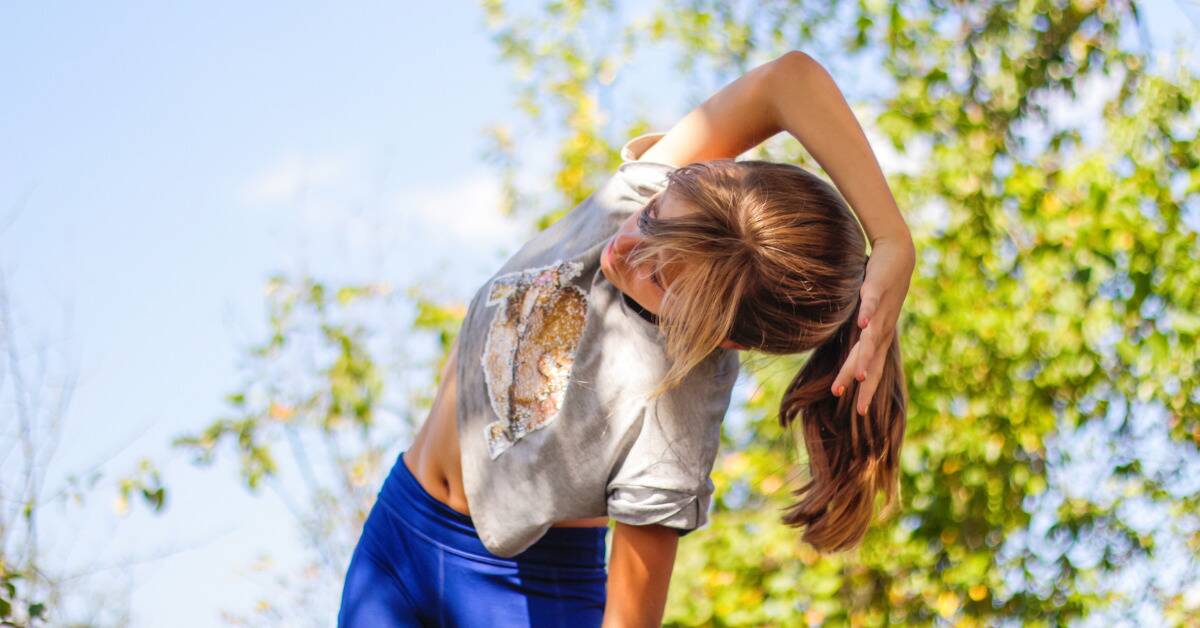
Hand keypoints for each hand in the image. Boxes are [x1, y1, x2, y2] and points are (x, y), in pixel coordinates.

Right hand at [831, 236, 915, 414]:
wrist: (898, 257)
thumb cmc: (880, 288)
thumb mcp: (869, 317)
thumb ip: (858, 334)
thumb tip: (849, 350)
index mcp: (879, 337)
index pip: (873, 369)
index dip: (867, 390)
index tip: (859, 413)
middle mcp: (882, 328)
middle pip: (871, 360)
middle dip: (864, 384)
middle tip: (858, 409)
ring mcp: (880, 310)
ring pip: (872, 338)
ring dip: (866, 357)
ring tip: (860, 375)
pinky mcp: (876, 289)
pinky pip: (870, 303)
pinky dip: (867, 314)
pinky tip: (862, 323)